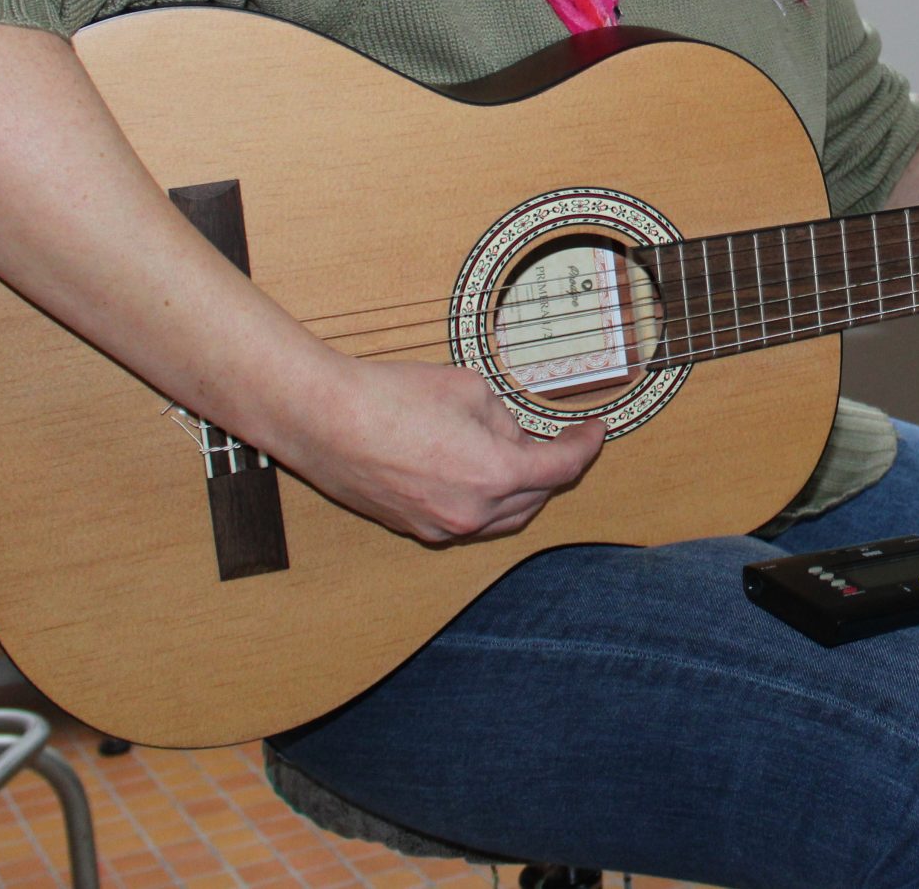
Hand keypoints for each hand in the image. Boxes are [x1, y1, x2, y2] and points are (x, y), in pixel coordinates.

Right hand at [275, 356, 603, 544]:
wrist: (323, 419)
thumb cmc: (391, 396)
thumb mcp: (469, 388)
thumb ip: (504, 418)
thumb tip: (514, 436)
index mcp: (496, 475)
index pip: (563, 468)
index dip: (586, 446)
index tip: (595, 431)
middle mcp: (473, 513)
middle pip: (536, 496)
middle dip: (552, 466)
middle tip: (554, 438)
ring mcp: (442, 528)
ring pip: (504, 517)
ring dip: (519, 489)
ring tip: (514, 453)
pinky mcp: (415, 529)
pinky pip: (467, 521)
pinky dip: (483, 500)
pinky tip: (473, 470)